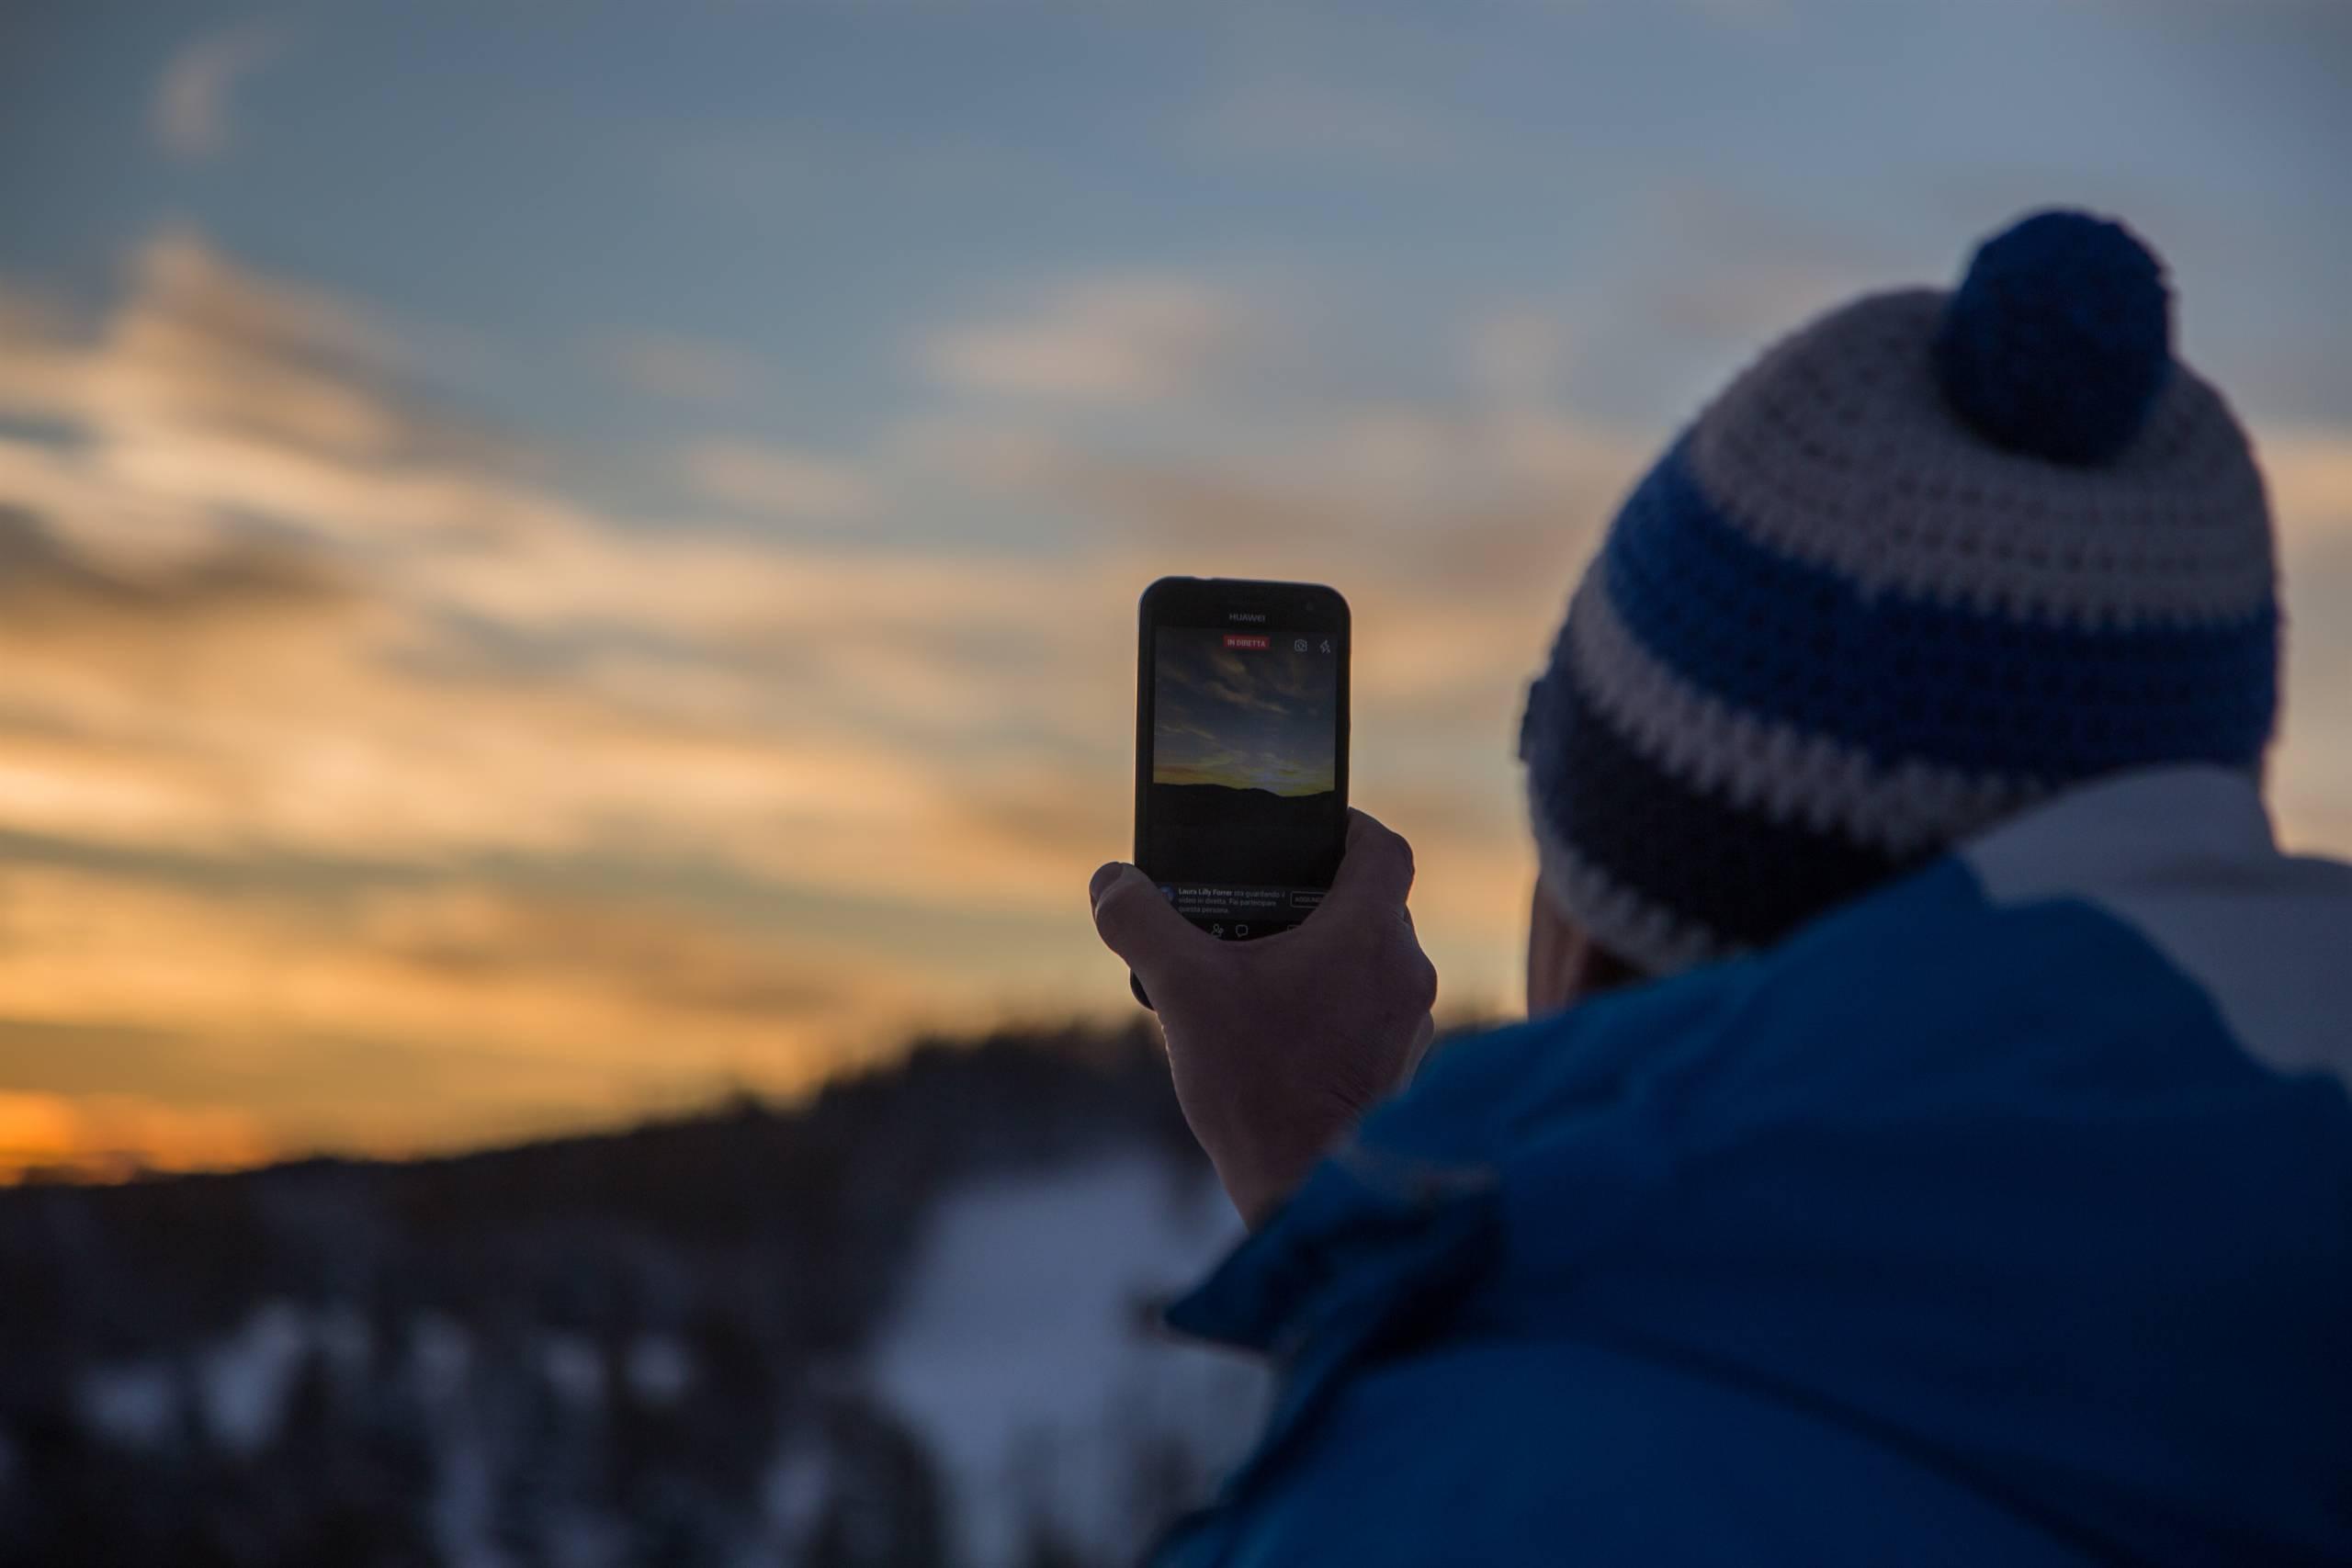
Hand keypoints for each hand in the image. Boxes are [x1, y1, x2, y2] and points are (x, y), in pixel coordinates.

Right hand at [1089, 810, 1438, 1224]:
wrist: (1307, 1194)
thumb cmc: (1257, 1088)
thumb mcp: (1181, 992)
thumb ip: (1140, 923)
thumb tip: (1111, 882)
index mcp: (1369, 935)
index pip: (1383, 848)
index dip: (1349, 826)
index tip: (1313, 828)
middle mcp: (1406, 974)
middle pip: (1372, 907)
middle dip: (1316, 901)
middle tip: (1258, 907)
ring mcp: (1410, 1029)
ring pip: (1372, 965)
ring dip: (1324, 960)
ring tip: (1257, 978)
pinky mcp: (1401, 1073)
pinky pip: (1372, 1016)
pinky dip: (1334, 1009)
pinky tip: (1278, 1034)